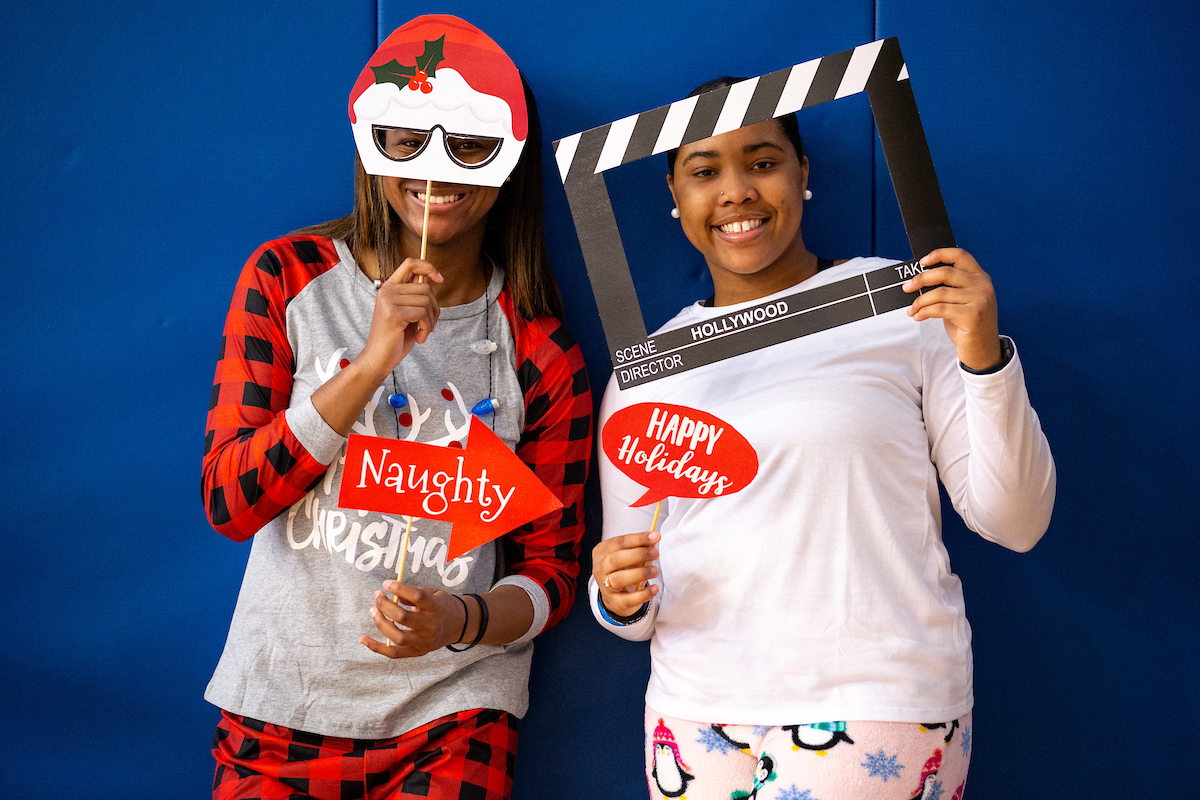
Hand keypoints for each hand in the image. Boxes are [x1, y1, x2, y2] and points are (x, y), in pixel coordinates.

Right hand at [358, 258, 442, 379]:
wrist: (379, 358)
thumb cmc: (395, 338)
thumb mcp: (409, 313)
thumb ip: (416, 296)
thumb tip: (431, 279)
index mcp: (389, 287)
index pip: (410, 263)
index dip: (428, 266)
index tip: (440, 278)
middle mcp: (387, 290)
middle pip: (425, 287)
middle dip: (434, 308)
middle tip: (430, 325)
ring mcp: (389, 300)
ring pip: (426, 301)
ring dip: (431, 320)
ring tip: (423, 333)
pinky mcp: (393, 313)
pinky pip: (422, 314)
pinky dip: (427, 328)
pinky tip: (420, 338)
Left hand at [359, 581, 464, 658]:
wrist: (459, 625)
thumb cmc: (442, 606)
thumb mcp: (433, 594)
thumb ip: (413, 594)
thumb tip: (392, 595)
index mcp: (437, 608)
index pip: (417, 597)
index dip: (399, 589)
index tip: (386, 583)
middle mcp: (430, 626)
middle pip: (403, 617)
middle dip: (385, 605)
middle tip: (377, 595)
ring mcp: (423, 642)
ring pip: (397, 636)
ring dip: (380, 622)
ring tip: (373, 610)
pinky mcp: (417, 652)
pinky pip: (393, 653)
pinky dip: (376, 647)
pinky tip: (363, 639)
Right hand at [593, 531, 659, 616]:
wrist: (616, 597)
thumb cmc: (624, 570)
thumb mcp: (630, 556)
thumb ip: (640, 547)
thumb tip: (653, 539)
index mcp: (602, 551)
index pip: (620, 542)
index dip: (638, 539)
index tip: (656, 536)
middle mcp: (600, 568)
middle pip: (616, 559)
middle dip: (638, 554)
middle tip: (656, 554)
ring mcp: (604, 586)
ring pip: (619, 579)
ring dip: (640, 573)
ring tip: (656, 571)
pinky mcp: (614, 602)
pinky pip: (628, 599)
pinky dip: (643, 594)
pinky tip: (654, 588)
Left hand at [904, 248, 1001, 370]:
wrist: (983, 351)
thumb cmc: (968, 325)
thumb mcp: (962, 301)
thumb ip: (950, 288)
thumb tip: (920, 281)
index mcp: (980, 278)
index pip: (960, 255)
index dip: (940, 254)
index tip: (922, 261)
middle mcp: (982, 286)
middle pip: (945, 273)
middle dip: (921, 279)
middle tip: (906, 287)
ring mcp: (979, 300)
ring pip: (939, 293)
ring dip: (920, 301)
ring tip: (912, 309)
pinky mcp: (972, 315)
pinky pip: (939, 309)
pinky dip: (924, 312)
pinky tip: (918, 316)